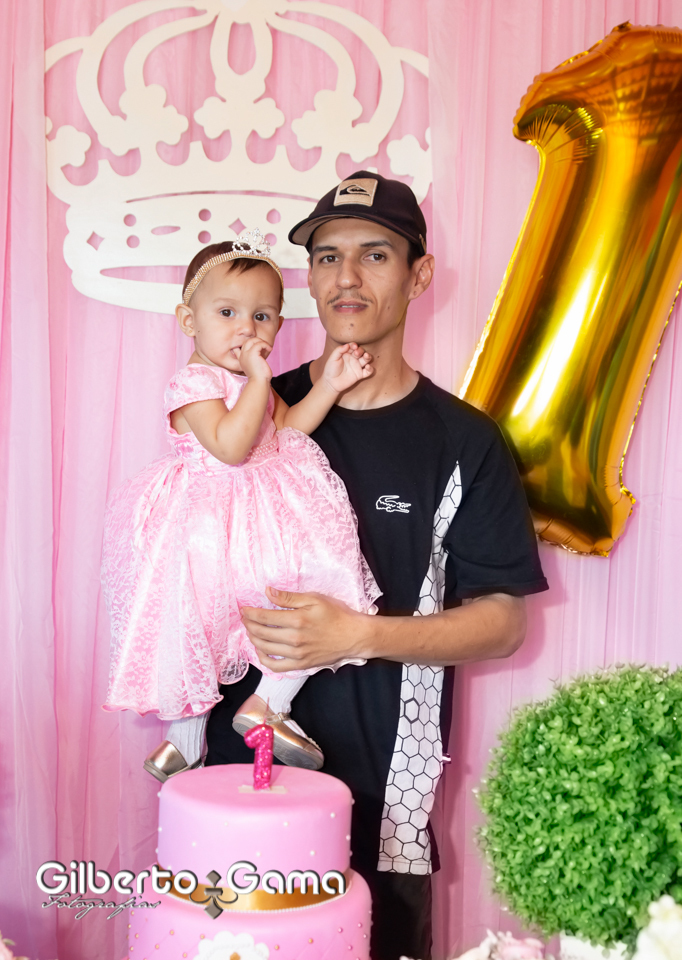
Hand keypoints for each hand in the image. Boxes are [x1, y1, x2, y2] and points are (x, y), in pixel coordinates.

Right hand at [237, 336, 272, 380]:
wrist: (259, 382)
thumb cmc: (260, 376)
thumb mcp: (255, 366)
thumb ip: (255, 358)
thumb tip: (263, 350)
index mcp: (241, 359)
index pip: (238, 347)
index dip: (246, 344)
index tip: (256, 346)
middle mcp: (242, 355)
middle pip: (246, 341)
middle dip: (256, 340)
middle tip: (264, 346)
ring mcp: (246, 354)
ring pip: (252, 340)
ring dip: (261, 341)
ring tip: (267, 347)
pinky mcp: (252, 353)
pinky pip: (259, 344)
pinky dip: (265, 344)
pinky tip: (270, 349)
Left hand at [241, 587, 369, 671]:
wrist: (353, 636)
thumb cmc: (336, 614)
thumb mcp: (314, 599)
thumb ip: (289, 597)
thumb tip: (267, 592)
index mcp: (297, 620)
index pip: (264, 617)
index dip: (250, 613)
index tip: (244, 609)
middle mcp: (294, 639)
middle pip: (261, 633)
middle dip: (248, 624)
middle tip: (245, 618)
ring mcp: (296, 654)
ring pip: (264, 649)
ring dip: (253, 639)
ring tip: (251, 630)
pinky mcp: (300, 665)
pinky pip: (275, 666)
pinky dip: (263, 659)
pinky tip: (260, 650)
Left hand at [322, 343, 372, 394]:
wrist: (331, 383)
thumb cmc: (330, 369)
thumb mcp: (333, 358)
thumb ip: (339, 350)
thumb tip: (347, 345)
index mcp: (347, 353)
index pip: (353, 346)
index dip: (354, 345)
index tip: (354, 346)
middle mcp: (353, 358)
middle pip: (361, 351)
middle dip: (360, 351)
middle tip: (356, 353)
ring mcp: (357, 366)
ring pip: (366, 359)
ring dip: (368, 357)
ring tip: (366, 356)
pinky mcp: (360, 375)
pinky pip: (368, 371)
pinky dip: (370, 369)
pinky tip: (367, 367)